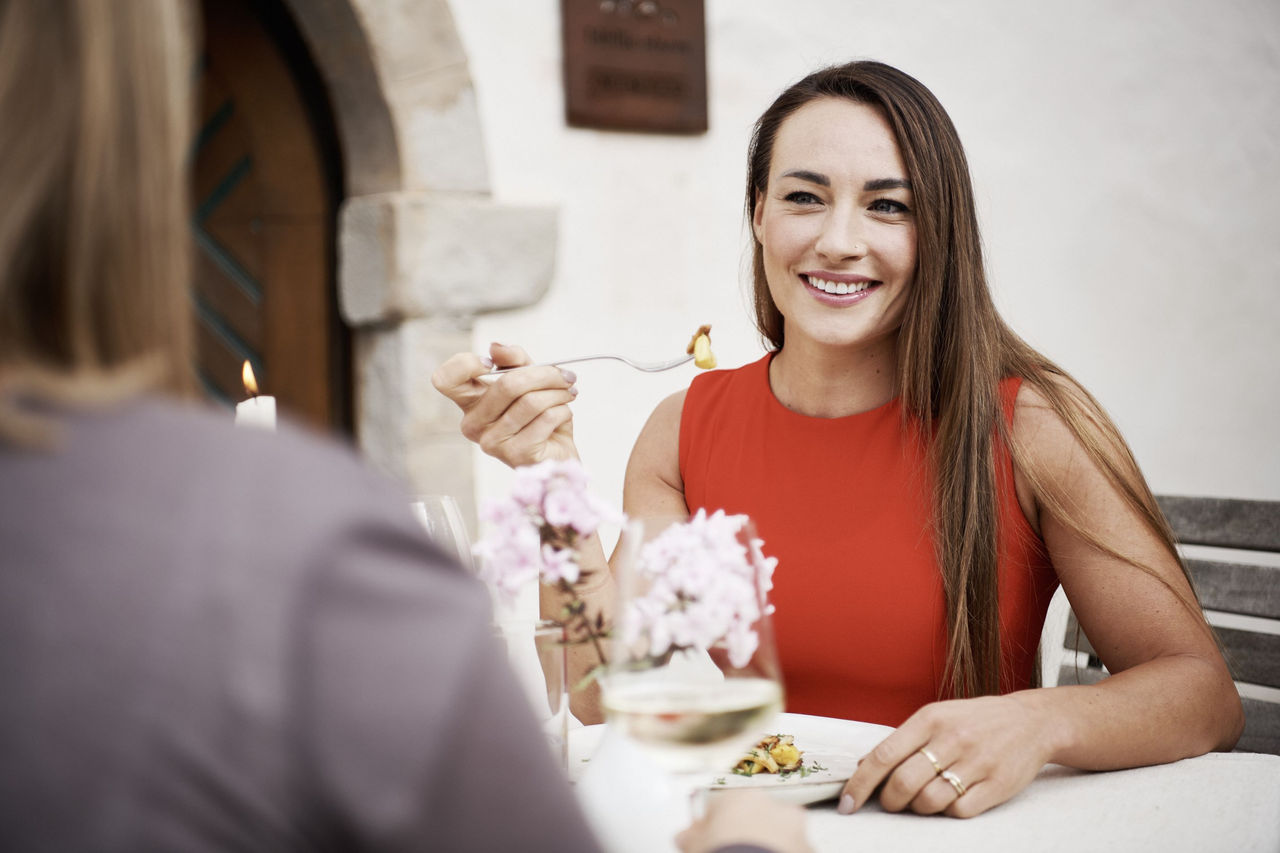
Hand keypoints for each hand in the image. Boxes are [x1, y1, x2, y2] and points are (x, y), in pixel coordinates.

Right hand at [430, 342, 578, 467]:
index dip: (465, 364)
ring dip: (558, 393)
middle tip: (565, 376)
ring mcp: (491, 443)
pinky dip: (562, 411)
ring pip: (531, 402)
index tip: (492, 363)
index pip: (445, 380)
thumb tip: (496, 348)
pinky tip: (563, 414)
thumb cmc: (538, 416)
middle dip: (544, 374)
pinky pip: (545, 419)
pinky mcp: (515, 455)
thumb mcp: (527, 379)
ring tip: (568, 393)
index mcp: (470, 403)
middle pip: (506, 385)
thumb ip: (513, 360)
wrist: (557, 454)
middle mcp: (473, 424)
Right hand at [675, 791, 811, 852]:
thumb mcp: (694, 846)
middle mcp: (771, 806)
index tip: (710, 840)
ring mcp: (794, 828)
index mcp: (740, 798)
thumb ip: (691, 836)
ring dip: (769, 845)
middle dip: (746, 833)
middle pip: (755, 816)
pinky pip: (794, 850)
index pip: (723, 806)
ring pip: (779, 833)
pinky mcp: (809, 848)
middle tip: (733, 851)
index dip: (715, 826)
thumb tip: (687, 837)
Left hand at [839, 693, 1053, 818]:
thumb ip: (902, 741)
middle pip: (903, 783)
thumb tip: (864, 767)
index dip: (860, 784)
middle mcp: (951, 739)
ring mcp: (976, 762)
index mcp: (930, 719)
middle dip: (889, 801)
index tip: (847, 803)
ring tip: (923, 799)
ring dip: (918, 808)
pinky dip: (947, 812)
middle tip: (891, 803)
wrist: (1031, 721)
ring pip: (929, 802)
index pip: (883, 755)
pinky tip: (950, 799)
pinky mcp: (997, 785)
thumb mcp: (936, 717)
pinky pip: (958, 812)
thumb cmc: (974, 721)